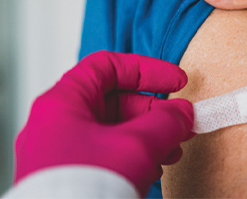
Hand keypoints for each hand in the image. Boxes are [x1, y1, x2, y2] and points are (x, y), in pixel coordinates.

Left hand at [14, 51, 194, 195]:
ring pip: (112, 131)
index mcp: (62, 104)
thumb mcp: (137, 145)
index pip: (107, 66)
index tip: (176, 81)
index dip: (146, 70)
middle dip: (154, 111)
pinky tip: (152, 170)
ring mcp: (61, 153)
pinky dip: (134, 157)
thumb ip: (166, 121)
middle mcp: (57, 125)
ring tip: (171, 150)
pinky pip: (106, 156)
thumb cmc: (83, 187)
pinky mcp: (70, 177)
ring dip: (149, 136)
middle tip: (180, 122)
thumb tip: (183, 113)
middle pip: (113, 101)